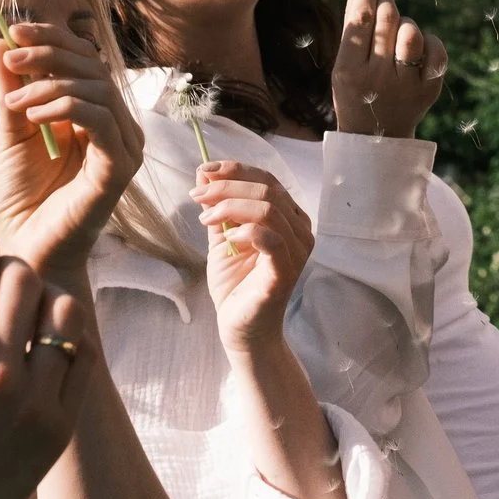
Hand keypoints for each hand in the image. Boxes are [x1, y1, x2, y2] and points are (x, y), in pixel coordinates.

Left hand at [0, 24, 144, 286]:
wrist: (24, 252)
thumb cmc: (22, 201)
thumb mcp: (11, 135)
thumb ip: (13, 92)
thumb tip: (1, 43)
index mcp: (96, 115)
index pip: (84, 61)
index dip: (53, 39)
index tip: (15, 30)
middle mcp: (117, 126)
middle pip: (94, 68)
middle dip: (50, 54)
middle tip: (12, 56)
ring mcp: (123, 146)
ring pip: (98, 90)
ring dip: (52, 84)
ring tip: (15, 100)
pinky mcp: (119, 167)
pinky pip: (100, 120)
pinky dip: (67, 107)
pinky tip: (34, 114)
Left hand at [191, 160, 315, 351]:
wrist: (240, 328)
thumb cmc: (236, 284)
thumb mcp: (222, 237)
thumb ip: (218, 207)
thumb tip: (204, 173)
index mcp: (290, 218)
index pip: (269, 180)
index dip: (237, 170)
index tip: (205, 170)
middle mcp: (300, 231)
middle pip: (268, 191)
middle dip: (227, 187)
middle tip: (198, 196)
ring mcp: (296, 252)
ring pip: (269, 210)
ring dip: (231, 207)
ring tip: (206, 219)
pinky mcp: (285, 273)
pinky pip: (271, 240)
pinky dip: (246, 232)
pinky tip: (228, 239)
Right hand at [331, 0, 446, 137]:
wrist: (376, 136)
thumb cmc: (357, 88)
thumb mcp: (345, 59)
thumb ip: (352, 18)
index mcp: (349, 71)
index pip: (360, 20)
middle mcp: (378, 78)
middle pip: (386, 22)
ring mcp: (405, 85)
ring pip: (411, 32)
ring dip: (403, 20)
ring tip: (394, 26)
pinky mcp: (429, 89)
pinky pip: (435, 49)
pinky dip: (428, 40)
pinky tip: (417, 44)